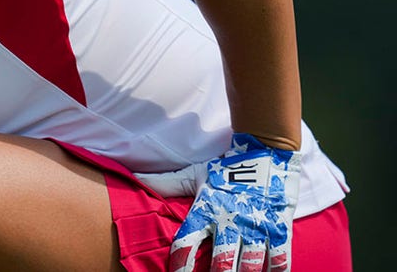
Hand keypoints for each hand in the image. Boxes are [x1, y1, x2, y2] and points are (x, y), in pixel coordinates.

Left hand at [168, 133, 301, 271]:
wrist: (265, 155)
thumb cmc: (225, 170)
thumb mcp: (194, 175)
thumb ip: (166, 182)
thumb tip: (134, 175)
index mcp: (206, 211)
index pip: (186, 242)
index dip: (180, 263)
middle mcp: (230, 221)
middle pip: (221, 261)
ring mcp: (256, 227)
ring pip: (251, 264)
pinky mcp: (279, 230)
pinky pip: (280, 260)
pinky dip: (276, 271)